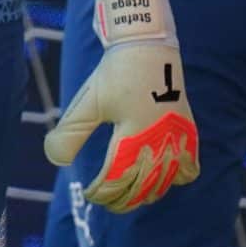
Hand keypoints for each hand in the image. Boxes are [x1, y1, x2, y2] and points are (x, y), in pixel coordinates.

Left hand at [44, 0, 200, 212]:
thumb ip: (70, 133)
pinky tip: (164, 178)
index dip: (101, 193)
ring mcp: (176, 138)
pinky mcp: (187, 130)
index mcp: (133, 138)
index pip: (116, 181)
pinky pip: (189, 166)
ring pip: (165, 181)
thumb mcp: (87, 103)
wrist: (146, 45)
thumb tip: (56, 160)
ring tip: (129, 196)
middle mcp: (159, 143)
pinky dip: (178, 177)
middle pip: (141, 188)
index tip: (88, 194)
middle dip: (121, 200)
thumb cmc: (115, 74)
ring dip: (147, 194)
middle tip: (105, 201)